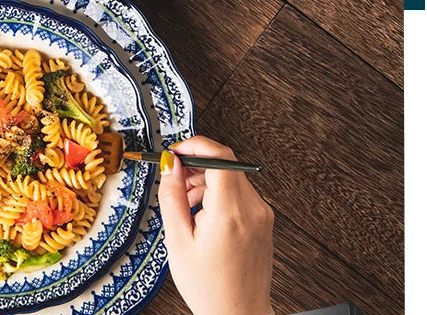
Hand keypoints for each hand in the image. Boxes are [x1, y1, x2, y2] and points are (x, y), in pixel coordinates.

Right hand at [158, 135, 273, 314]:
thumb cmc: (209, 288)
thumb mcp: (178, 241)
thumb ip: (172, 196)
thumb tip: (169, 165)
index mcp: (230, 213)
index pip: (219, 156)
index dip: (194, 145)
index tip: (176, 152)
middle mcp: (252, 209)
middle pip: (224, 163)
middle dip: (195, 163)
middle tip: (175, 178)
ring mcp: (262, 214)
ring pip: (231, 175)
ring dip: (205, 178)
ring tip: (187, 202)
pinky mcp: (263, 219)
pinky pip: (239, 191)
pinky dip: (218, 191)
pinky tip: (203, 211)